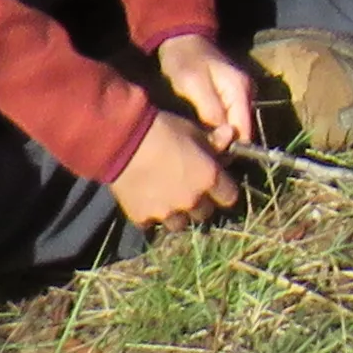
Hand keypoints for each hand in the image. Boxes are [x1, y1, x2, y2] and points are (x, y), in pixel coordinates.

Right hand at [112, 106, 242, 227]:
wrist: (123, 141)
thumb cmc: (163, 129)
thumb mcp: (192, 130)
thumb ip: (213, 141)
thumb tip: (230, 136)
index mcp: (209, 179)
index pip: (230, 197)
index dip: (223, 189)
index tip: (215, 182)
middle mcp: (192, 201)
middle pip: (205, 213)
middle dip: (200, 202)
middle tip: (188, 188)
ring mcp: (167, 213)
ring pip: (180, 223)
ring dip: (177, 213)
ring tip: (167, 197)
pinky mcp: (143, 219)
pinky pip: (152, 223)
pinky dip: (152, 214)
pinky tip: (145, 199)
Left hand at [158, 31, 264, 157]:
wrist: (182, 40)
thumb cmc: (185, 61)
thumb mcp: (192, 83)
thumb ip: (210, 109)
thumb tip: (223, 136)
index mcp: (240, 90)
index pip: (244, 132)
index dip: (228, 148)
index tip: (207, 158)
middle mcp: (247, 93)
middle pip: (241, 132)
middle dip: (223, 145)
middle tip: (199, 153)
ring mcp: (240, 95)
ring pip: (234, 128)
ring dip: (218, 138)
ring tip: (197, 146)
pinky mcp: (231, 98)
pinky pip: (228, 121)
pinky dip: (216, 130)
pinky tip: (200, 134)